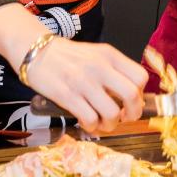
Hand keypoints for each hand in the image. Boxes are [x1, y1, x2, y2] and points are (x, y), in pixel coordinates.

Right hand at [23, 37, 146, 134]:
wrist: (36, 51)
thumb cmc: (68, 56)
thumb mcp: (96, 54)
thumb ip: (113, 70)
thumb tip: (131, 96)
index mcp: (109, 55)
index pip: (140, 77)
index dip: (140, 94)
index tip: (132, 102)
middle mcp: (100, 67)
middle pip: (132, 96)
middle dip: (132, 113)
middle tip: (123, 117)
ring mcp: (83, 81)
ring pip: (112, 113)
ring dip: (110, 124)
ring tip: (102, 122)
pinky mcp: (67, 95)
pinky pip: (90, 119)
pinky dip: (91, 126)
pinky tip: (86, 121)